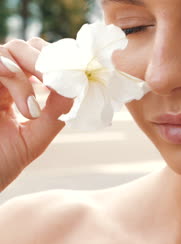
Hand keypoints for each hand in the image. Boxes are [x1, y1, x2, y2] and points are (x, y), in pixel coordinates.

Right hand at [0, 38, 72, 190]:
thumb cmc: (1, 163)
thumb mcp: (35, 137)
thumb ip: (56, 112)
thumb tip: (77, 87)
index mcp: (11, 90)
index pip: (35, 58)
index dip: (55, 61)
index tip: (75, 76)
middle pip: (21, 47)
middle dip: (45, 61)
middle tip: (59, 84)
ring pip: (7, 52)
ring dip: (27, 77)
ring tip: (33, 113)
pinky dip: (16, 80)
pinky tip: (25, 110)